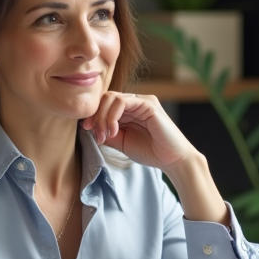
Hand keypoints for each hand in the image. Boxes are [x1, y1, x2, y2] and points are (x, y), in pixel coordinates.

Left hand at [81, 92, 195, 170]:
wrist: (172, 160)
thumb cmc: (150, 152)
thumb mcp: (121, 142)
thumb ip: (107, 132)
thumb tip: (88, 127)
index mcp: (129, 110)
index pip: (105, 103)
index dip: (93, 115)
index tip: (86, 130)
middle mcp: (135, 102)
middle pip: (106, 98)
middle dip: (95, 116)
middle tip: (96, 135)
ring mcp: (142, 101)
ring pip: (112, 98)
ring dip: (103, 117)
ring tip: (105, 135)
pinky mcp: (149, 104)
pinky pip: (123, 102)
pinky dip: (113, 116)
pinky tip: (114, 131)